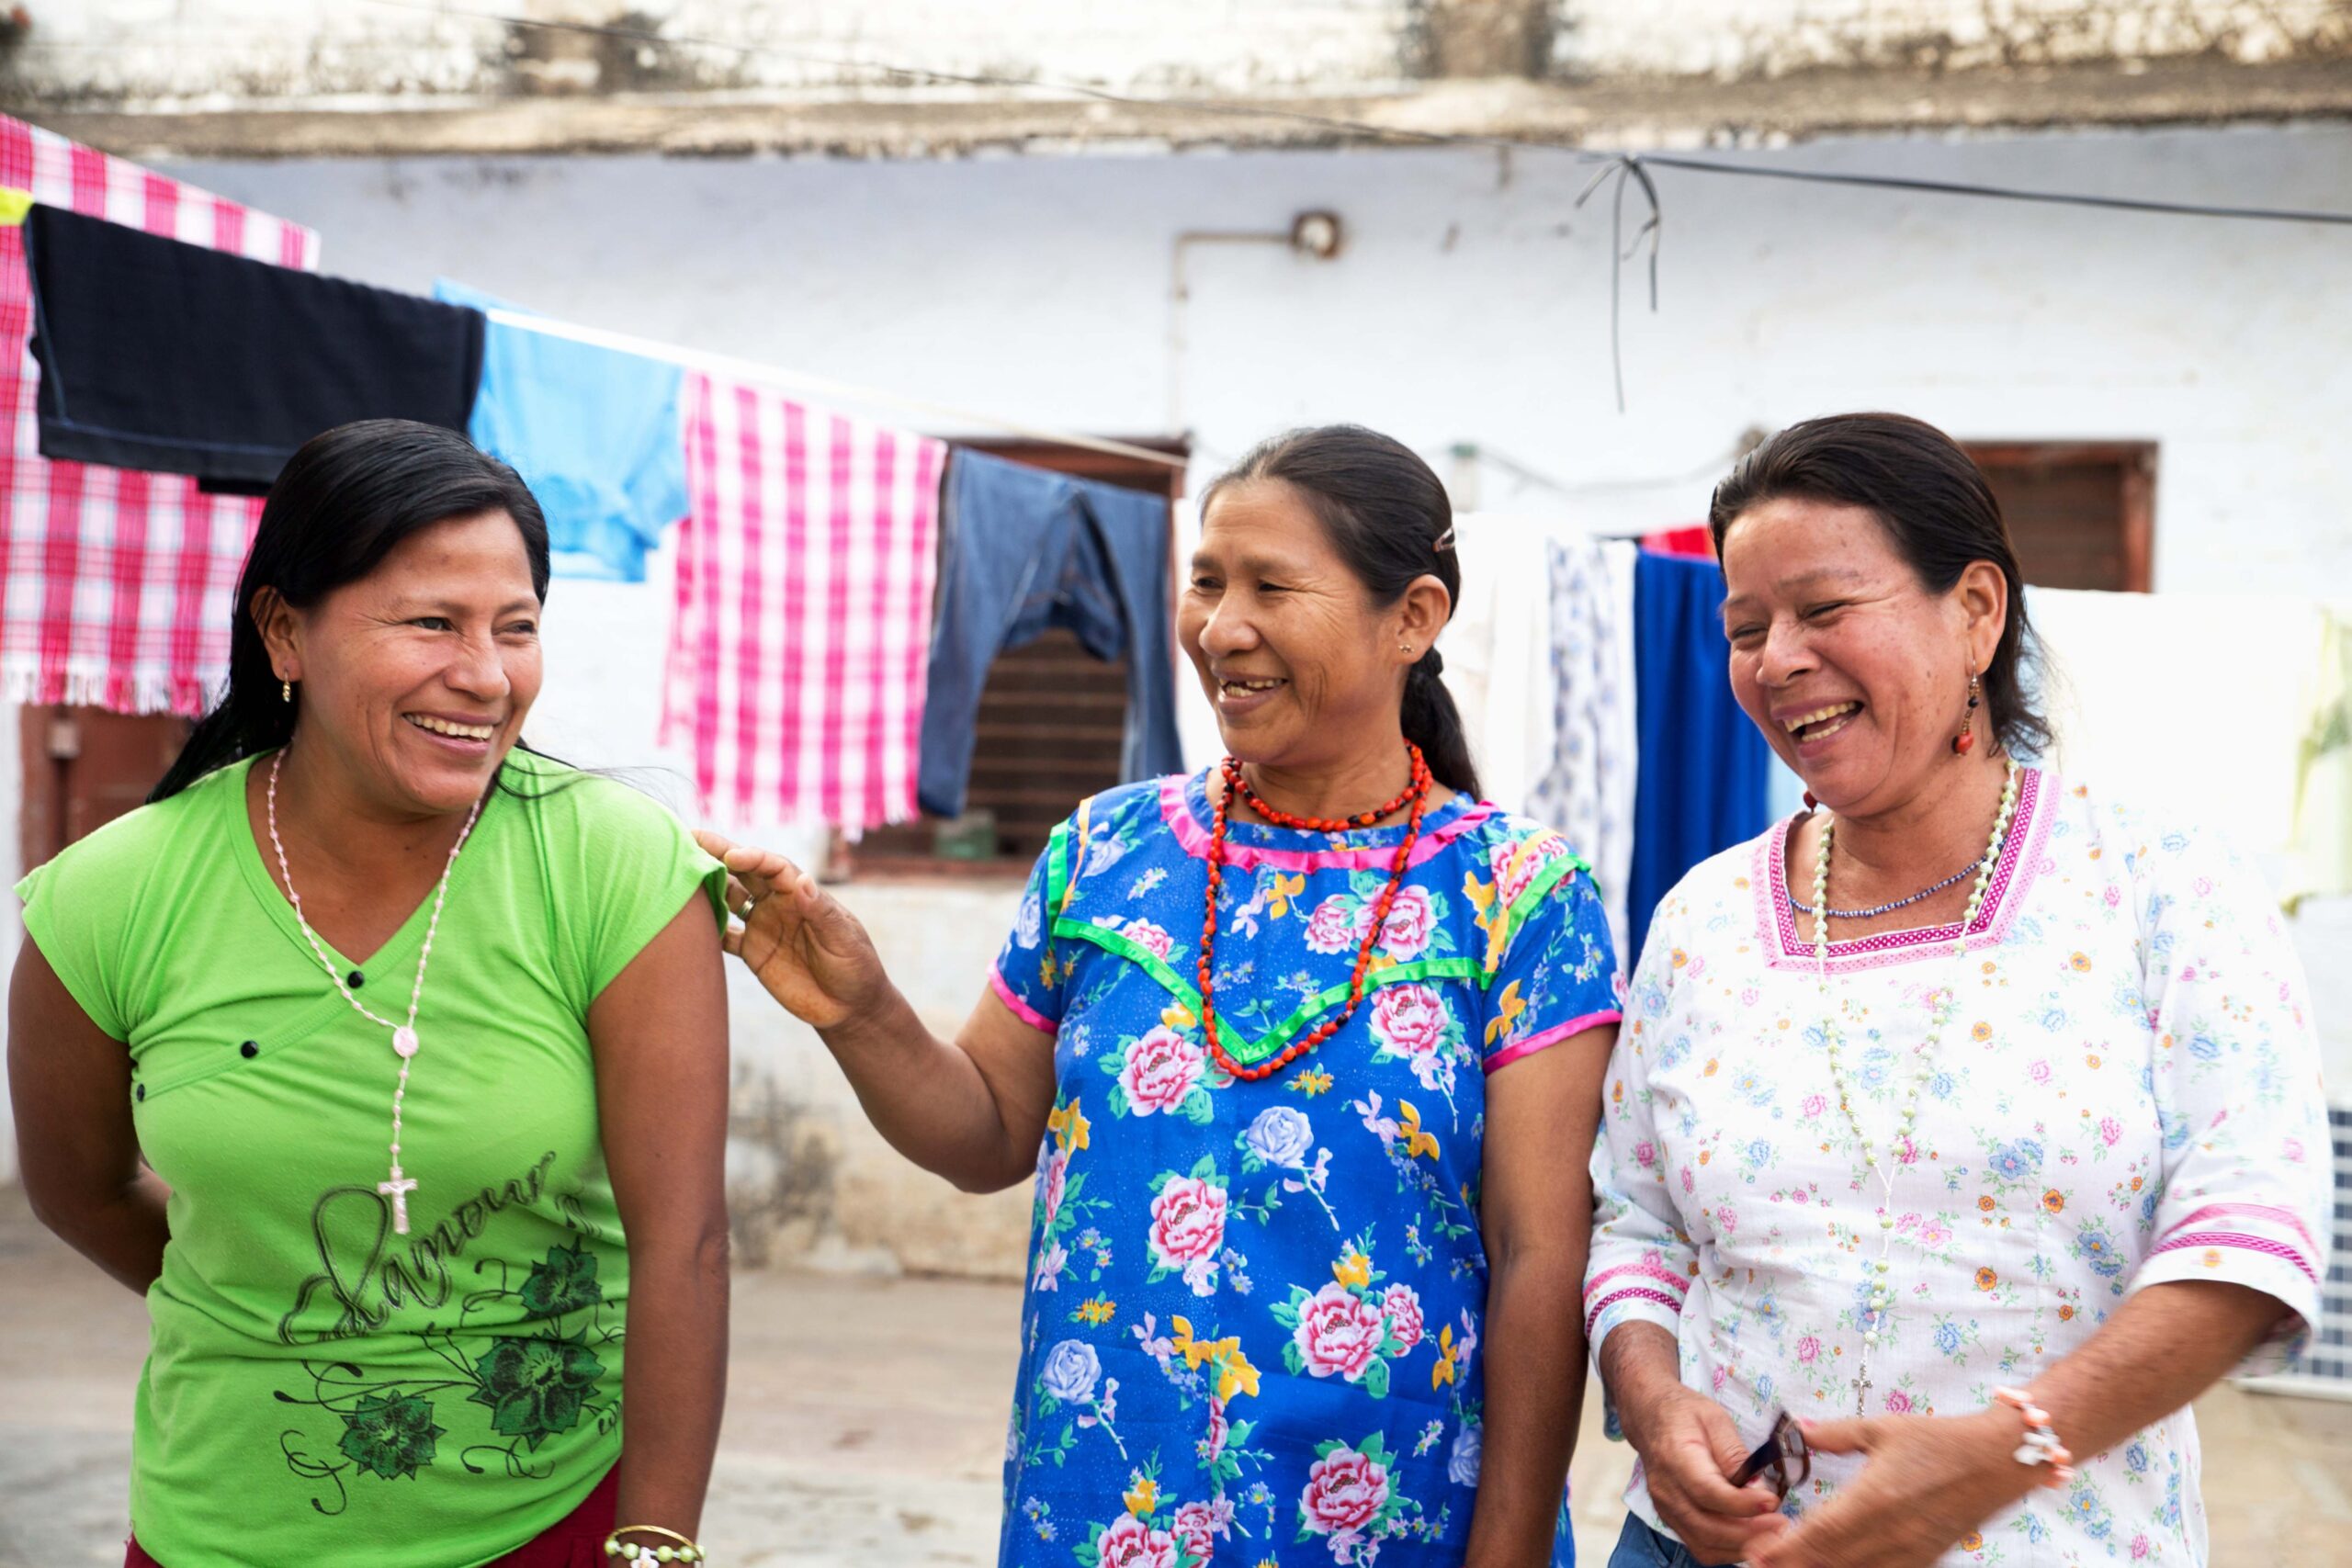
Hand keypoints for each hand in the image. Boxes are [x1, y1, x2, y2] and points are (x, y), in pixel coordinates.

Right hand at [694, 829, 889, 1030]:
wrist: (849, 1007)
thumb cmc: (855, 966)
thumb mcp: (843, 939)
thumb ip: (821, 912)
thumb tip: (803, 880)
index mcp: (801, 895)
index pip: (773, 867)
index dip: (752, 857)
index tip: (731, 855)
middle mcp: (778, 904)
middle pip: (743, 872)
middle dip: (717, 854)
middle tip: (686, 839)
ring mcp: (763, 926)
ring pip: (728, 897)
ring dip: (705, 886)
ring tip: (675, 874)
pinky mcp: (752, 952)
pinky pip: (723, 934)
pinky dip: (704, 926)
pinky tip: (682, 922)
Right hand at [1619, 1385, 1787, 1564]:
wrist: (1650, 1418)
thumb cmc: (1684, 1414)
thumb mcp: (1715, 1419)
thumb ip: (1735, 1454)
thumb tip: (1758, 1486)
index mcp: (1675, 1457)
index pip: (1707, 1491)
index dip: (1742, 1504)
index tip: (1772, 1502)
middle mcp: (1666, 1489)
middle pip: (1707, 1527)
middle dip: (1749, 1532)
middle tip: (1781, 1523)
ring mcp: (1666, 1509)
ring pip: (1705, 1545)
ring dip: (1741, 1546)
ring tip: (1771, 1532)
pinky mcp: (1672, 1520)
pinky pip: (1702, 1547)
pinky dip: (1729, 1549)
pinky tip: (1751, 1535)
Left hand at [1749, 1411, 2031, 1567]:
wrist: (1997, 1461)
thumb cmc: (1939, 1440)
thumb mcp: (1881, 1429)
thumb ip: (1835, 1435)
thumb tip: (1798, 1428)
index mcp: (1872, 1498)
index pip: (1818, 1532)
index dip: (1784, 1549)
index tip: (1756, 1554)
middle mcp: (1888, 1533)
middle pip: (1829, 1560)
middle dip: (1792, 1566)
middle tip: (1758, 1564)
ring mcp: (1909, 1552)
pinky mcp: (1926, 1560)